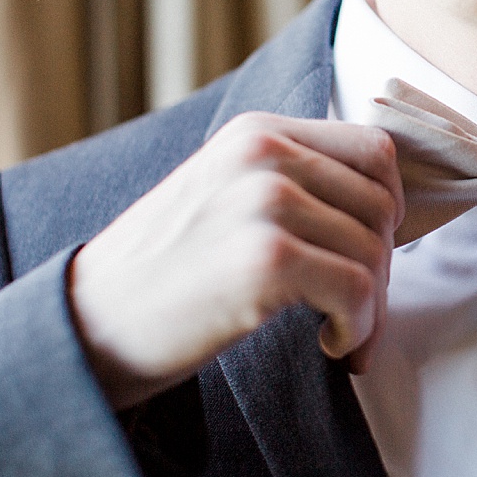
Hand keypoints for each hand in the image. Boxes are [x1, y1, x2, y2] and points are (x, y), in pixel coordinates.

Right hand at [68, 112, 403, 410]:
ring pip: (375, 251)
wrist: (87, 325)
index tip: (369, 254)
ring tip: (341, 334)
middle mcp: (263, 153)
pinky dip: (358, 328)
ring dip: (372, 308)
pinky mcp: (265, 259)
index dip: (389, 209)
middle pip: (382, 205)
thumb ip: (293, 180)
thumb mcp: (225, 193)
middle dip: (383, 267)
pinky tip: (329, 344)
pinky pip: (358, 290)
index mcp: (258, 132)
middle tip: (357, 311)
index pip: (375, 151)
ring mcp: (264, 202)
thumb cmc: (166, 273)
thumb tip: (386, 206)